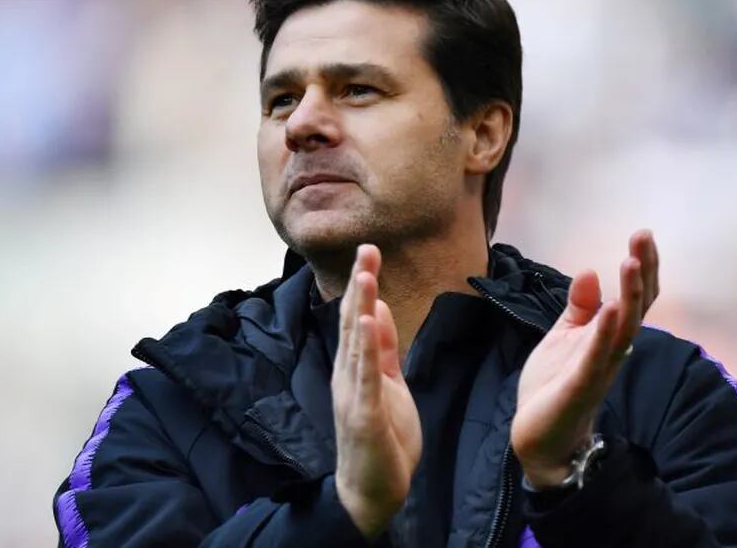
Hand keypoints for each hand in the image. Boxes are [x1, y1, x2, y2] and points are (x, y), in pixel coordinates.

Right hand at [332, 245, 421, 538]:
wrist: (372, 489)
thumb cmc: (381, 438)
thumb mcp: (387, 384)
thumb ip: (381, 349)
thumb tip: (375, 309)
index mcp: (356, 368)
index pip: (359, 319)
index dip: (365, 285)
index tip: (370, 252)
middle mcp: (349, 375)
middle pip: (354, 323)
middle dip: (362, 284)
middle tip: (368, 248)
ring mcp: (354, 394)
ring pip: (356, 345)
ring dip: (360, 309)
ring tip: (366, 275)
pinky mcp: (364, 415)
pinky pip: (367, 377)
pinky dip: (368, 349)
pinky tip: (368, 323)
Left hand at [512, 230, 658, 488]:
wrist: (539, 437)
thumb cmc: (554, 385)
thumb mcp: (564, 337)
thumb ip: (580, 308)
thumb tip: (590, 272)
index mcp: (609, 336)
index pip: (634, 298)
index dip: (642, 268)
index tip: (642, 235)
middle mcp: (613, 350)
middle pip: (636, 307)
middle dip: (642, 271)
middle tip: (643, 237)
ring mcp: (599, 368)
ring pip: (624, 328)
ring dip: (629, 295)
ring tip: (630, 262)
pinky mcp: (580, 385)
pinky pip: (597, 357)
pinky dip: (604, 332)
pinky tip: (610, 308)